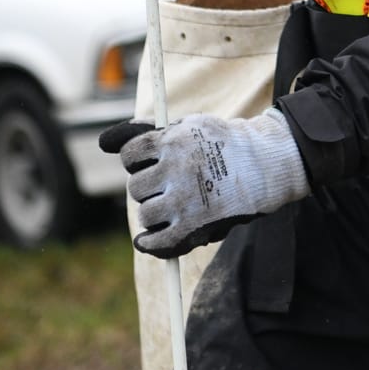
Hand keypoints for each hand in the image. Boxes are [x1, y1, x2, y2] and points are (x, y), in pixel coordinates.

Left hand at [98, 109, 310, 258]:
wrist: (267, 165)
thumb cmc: (223, 143)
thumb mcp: (188, 125)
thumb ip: (146, 133)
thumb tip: (102, 141)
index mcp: (173, 140)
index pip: (130, 154)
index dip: (138, 161)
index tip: (151, 164)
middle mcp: (176, 169)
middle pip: (136, 187)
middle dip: (148, 188)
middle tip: (168, 186)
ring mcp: (185, 199)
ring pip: (145, 213)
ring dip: (154, 213)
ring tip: (174, 206)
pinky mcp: (194, 226)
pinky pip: (157, 241)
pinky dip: (150, 244)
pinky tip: (149, 240)